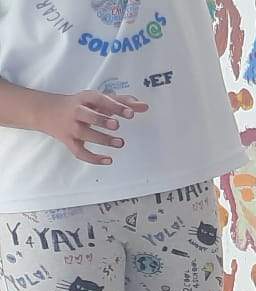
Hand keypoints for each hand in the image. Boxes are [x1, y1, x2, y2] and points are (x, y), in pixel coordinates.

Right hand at [31, 90, 146, 164]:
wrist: (45, 111)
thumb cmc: (79, 104)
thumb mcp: (97, 99)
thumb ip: (122, 102)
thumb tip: (144, 106)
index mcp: (85, 99)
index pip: (100, 100)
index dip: (115, 106)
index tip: (131, 113)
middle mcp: (76, 112)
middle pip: (87, 115)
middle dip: (101, 120)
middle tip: (117, 125)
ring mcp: (71, 127)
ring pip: (84, 134)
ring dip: (102, 139)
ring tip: (120, 143)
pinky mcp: (68, 141)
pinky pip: (79, 152)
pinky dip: (93, 158)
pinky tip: (108, 160)